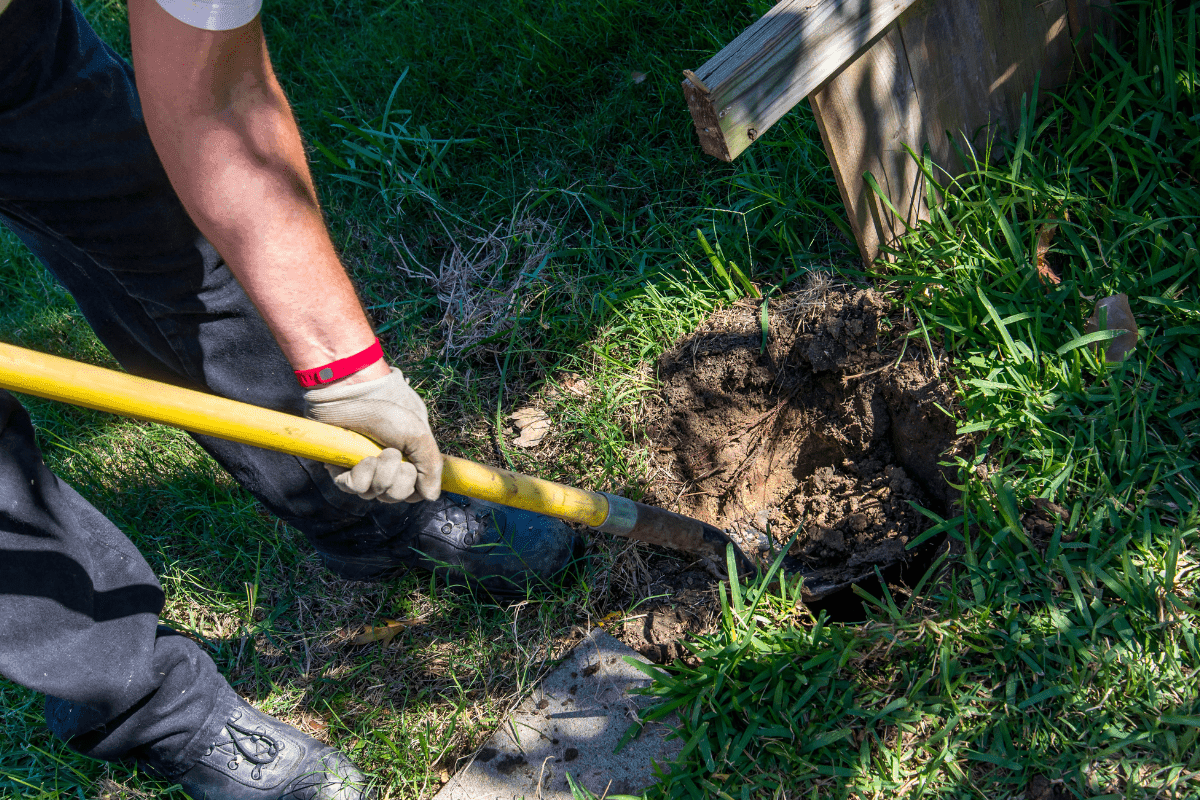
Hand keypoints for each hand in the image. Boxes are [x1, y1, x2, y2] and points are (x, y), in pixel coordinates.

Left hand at [304, 368, 441, 502]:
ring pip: (377, 494)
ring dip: (381, 471)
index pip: (413, 493)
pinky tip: (363, 458)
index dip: (414, 486)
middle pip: (396, 496)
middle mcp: (384, 472)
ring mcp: (364, 475)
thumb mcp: (419, 436)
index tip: (412, 466)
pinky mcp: (343, 474)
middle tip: (393, 452)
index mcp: (406, 464)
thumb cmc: (386, 412)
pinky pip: (357, 488)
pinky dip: (363, 474)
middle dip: (398, 476)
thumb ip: (431, 467)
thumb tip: (432, 497)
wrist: (353, 397)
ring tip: (378, 450)